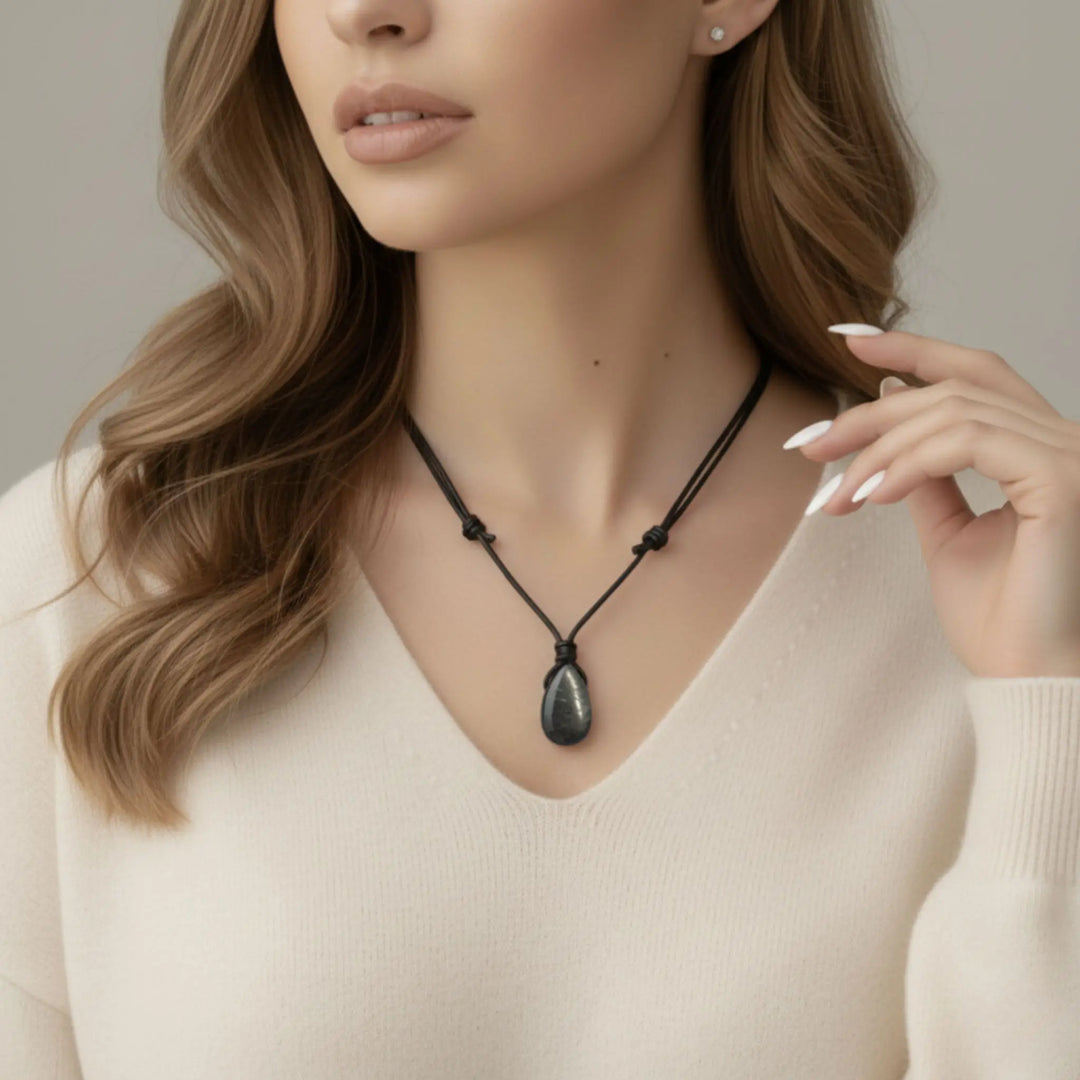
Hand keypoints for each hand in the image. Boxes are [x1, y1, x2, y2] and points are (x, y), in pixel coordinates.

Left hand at [792, 326, 1079, 677]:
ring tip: (840, 492)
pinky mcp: (1062, 481)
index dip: (913, 347)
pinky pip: (968, 443)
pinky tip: (873, 496)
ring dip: (880, 449)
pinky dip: (910, 463)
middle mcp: (1062, 440)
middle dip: (870, 415)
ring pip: (953, 413)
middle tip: (812, 447)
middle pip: (953, 389)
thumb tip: (889, 403)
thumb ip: (925, 470)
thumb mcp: (946, 529)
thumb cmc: (996, 615)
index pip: (975, 373)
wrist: (1025, 676)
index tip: (849, 341)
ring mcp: (1068, 456)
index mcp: (1038, 446)